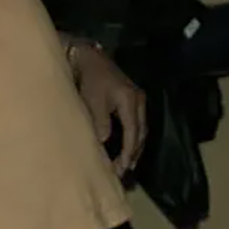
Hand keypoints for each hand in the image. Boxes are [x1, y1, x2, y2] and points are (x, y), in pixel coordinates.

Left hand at [69, 41, 146, 174]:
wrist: (87, 57)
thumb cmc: (88, 79)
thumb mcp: (92, 103)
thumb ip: (100, 125)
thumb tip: (103, 146)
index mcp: (130, 100)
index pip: (133, 134)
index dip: (127, 154)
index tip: (120, 169)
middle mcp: (139, 100)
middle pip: (141, 134)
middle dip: (133, 154)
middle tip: (122, 171)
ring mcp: (138, 99)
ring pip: (141, 131)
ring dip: (134, 148)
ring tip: (126, 165)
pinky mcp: (134, 99)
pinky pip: (137, 124)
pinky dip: (133, 138)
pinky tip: (126, 149)